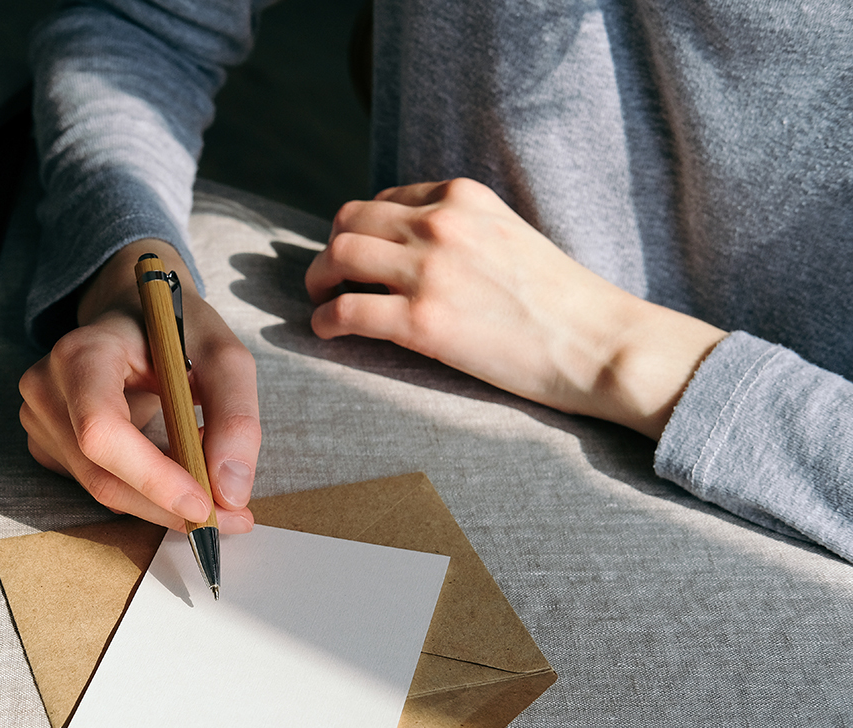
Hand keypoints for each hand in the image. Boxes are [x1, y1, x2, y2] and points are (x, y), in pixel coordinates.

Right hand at [19, 239, 259, 531]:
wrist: (133, 314)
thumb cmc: (177, 330)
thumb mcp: (224, 356)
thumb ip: (236, 417)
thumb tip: (231, 492)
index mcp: (82, 353)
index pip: (103, 431)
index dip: (152, 478)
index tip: (205, 504)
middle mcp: (47, 387)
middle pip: (102, 475)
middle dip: (169, 506)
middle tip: (231, 517)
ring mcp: (39, 419)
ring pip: (103, 489)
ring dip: (162, 501)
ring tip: (209, 477)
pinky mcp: (48, 444)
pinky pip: (99, 485)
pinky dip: (144, 491)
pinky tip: (173, 466)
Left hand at [305, 179, 727, 438]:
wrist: (598, 342)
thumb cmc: (560, 301)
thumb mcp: (508, 235)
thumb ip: (462, 231)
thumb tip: (414, 249)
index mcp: (462, 196)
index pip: (384, 200)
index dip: (361, 228)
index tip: (359, 254)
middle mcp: (439, 224)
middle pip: (349, 222)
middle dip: (330, 249)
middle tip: (326, 277)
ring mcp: (428, 271)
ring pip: (338, 258)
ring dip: (317, 280)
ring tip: (320, 300)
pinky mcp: (421, 323)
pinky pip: (345, 312)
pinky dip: (324, 321)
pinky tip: (326, 332)